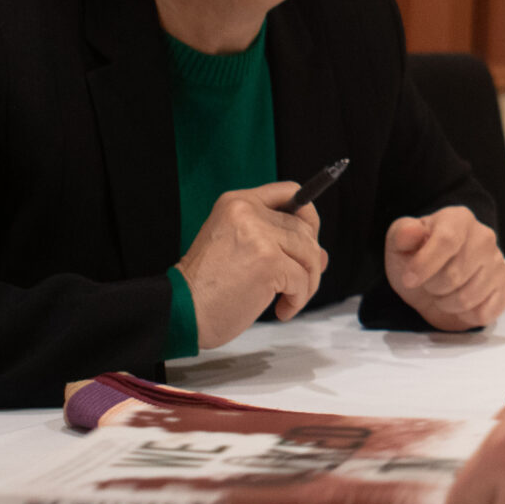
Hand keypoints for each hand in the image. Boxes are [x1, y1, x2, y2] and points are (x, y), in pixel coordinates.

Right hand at [175, 181, 325, 346]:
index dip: (308, 214)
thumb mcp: (239, 249)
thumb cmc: (207, 287)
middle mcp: (248, 212)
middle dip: (310, 260)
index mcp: (237, 203)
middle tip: (299, 284)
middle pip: (304, 228)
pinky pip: (302, 279)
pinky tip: (282, 310)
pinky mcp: (268, 262)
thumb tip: (322, 256)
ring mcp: (259, 235)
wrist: (182, 310)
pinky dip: (298, 299)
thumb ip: (278, 243)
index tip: (311, 238)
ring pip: (309, 254)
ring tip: (289, 300)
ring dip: (307, 283)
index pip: (289, 192)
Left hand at [384, 206, 504, 330]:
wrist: (435, 276)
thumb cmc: (417, 257)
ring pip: (468, 299)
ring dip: (446, 304)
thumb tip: (411, 231)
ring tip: (443, 292)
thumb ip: (402, 234)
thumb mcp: (400, 244)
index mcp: (458, 219)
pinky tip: (460, 303)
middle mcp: (484, 236)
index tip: (408, 280)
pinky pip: (483, 313)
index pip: (446, 241)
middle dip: (432, 287)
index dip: (424, 265)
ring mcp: (497, 261)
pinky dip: (465, 315)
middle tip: (428, 283)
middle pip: (454, 276)